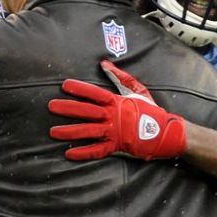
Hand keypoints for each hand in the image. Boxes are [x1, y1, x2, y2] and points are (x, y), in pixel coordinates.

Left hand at [48, 60, 186, 160]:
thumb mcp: (137, 90)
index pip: (94, 93)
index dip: (79, 88)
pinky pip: (97, 150)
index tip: (64, 85)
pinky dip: (83, 153)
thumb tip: (104, 63)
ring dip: (69, 132)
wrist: (166, 132)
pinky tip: (69, 154)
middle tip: (51, 107)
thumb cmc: (150, 110)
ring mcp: (114, 132)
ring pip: (88, 131)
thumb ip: (120, 77)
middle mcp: (113, 116)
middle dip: (67, 108)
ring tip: (53, 132)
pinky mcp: (117, 146)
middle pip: (86, 111)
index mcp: (117, 101)